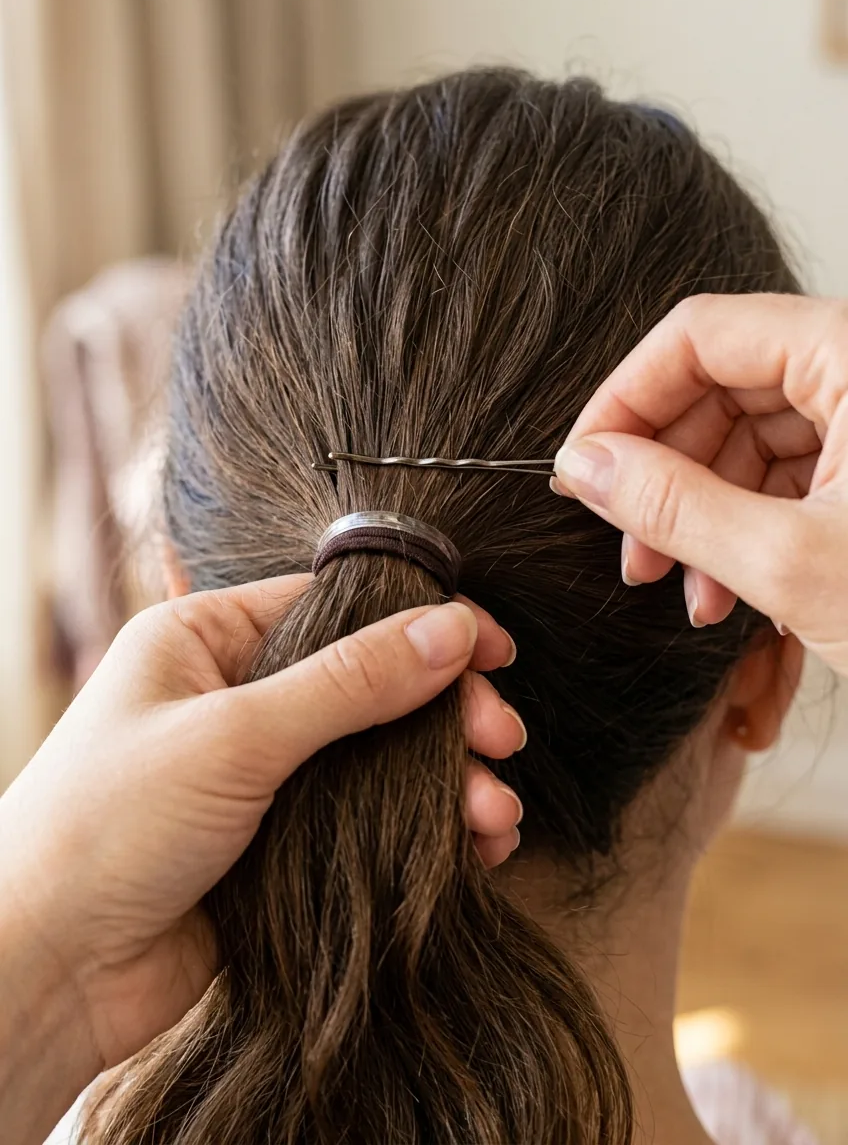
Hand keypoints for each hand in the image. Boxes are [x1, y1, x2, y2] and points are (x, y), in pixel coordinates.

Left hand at [0, 581, 520, 1140]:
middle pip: (370, 684)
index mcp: (206, 640)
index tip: (494, 648)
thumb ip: (349, 683)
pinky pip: (370, 822)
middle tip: (500, 737)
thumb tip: (449, 629)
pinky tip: (473, 850)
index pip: (336, 606)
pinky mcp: (279, 847)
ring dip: (445, 782)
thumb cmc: (105, 827)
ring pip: (379, 759)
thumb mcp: (234, 735)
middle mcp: (236, 699)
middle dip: (443, 713)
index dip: (421, 623)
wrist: (46, 971)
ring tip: (494, 813)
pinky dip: (424, 834)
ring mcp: (260, 776)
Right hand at [552, 293, 847, 676]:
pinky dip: (744, 533)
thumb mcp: (795, 564)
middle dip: (662, 474)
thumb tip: (587, 466)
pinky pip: (786, 478)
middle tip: (630, 549)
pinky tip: (727, 598)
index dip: (625, 398)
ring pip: (748, 440)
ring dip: (698, 517)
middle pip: (720, 389)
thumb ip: (676, 505)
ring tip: (684, 594)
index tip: (582, 468)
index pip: (701, 335)